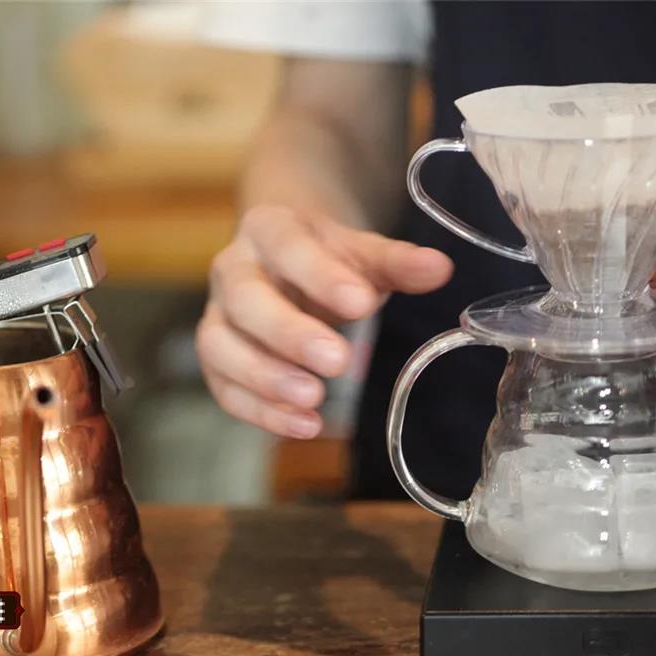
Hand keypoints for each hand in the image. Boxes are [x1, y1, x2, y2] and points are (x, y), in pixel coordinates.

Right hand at [197, 205, 452, 438]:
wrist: (282, 255)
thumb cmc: (325, 257)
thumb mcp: (361, 252)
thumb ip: (397, 262)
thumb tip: (439, 269)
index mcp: (269, 229)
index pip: (289, 248)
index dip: (322, 277)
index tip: (363, 304)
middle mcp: (233, 270)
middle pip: (246, 300)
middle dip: (289, 333)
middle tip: (338, 361)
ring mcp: (218, 316)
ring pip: (220, 346)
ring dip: (265, 378)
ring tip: (314, 400)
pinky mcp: (217, 358)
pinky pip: (224, 387)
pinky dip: (260, 411)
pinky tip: (303, 425)